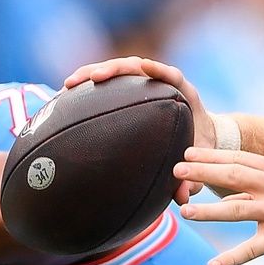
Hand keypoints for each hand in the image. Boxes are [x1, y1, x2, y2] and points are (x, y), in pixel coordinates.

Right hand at [63, 57, 218, 203]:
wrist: (198, 137)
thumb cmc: (197, 148)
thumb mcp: (196, 163)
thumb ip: (192, 178)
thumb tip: (182, 198)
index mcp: (183, 95)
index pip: (172, 75)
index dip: (159, 69)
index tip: (144, 67)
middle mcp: (161, 84)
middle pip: (136, 67)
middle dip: (113, 68)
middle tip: (94, 78)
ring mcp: (142, 84)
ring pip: (117, 72)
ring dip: (91, 72)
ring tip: (69, 84)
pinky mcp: (129, 90)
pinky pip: (108, 84)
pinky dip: (87, 85)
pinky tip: (65, 95)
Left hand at [174, 149, 263, 264]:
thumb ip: (263, 186)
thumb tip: (226, 194)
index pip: (239, 159)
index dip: (211, 157)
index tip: (187, 155)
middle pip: (233, 176)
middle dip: (202, 173)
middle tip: (175, 171)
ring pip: (235, 210)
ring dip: (207, 212)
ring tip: (184, 213)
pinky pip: (251, 250)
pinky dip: (230, 258)